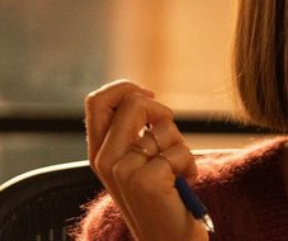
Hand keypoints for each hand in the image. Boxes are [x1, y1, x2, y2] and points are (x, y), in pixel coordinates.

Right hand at [85, 80, 208, 240]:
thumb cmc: (162, 199)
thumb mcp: (139, 162)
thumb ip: (133, 132)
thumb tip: (143, 95)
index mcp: (99, 152)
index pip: (96, 101)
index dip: (126, 88)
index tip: (150, 96)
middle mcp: (104, 160)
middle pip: (133, 104)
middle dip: (162, 113)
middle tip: (170, 141)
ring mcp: (122, 171)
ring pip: (163, 128)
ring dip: (181, 147)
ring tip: (176, 173)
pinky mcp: (145, 181)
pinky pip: (180, 151)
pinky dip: (190, 166)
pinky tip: (183, 185)